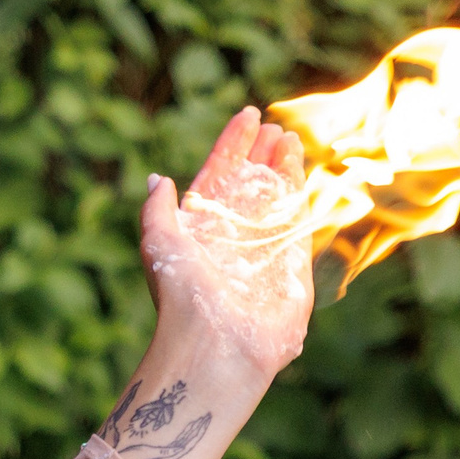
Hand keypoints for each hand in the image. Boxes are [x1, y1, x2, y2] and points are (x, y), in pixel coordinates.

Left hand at [140, 106, 313, 381]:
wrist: (216, 344)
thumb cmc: (181, 296)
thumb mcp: (158, 243)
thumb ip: (157, 209)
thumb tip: (157, 178)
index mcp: (197, 227)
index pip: (217, 174)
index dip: (231, 144)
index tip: (247, 115)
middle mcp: (230, 234)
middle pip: (248, 182)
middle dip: (259, 153)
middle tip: (272, 124)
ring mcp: (262, 246)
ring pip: (275, 195)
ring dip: (282, 165)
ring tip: (289, 137)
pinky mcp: (290, 263)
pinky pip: (297, 218)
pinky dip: (300, 190)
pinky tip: (302, 167)